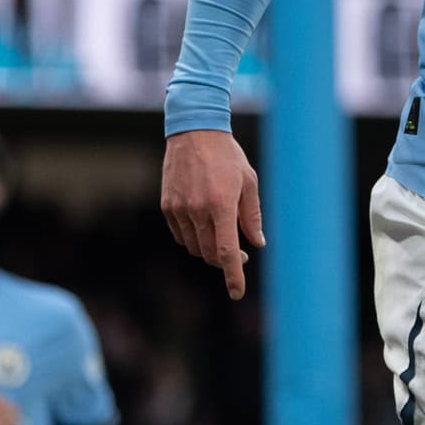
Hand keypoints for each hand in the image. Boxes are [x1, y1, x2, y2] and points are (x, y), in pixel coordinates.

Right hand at [161, 129, 265, 300]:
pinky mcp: (167, 206)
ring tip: (222, 235)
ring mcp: (179, 209)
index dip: (232, 276)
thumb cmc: (228, 156)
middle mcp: (198, 210)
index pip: (225, 252)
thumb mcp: (249, 182)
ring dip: (209, 250)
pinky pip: (181, 235)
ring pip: (194, 247)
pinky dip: (194, 239)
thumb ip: (252, 216)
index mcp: (221, 204)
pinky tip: (204, 226)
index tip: (237, 293)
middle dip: (225, 261)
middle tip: (239, 254)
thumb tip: (257, 243)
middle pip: (210, 254)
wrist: (194, 132)